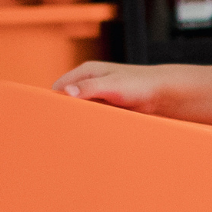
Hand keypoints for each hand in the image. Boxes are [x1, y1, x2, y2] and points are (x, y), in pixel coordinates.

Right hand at [52, 60, 211, 126]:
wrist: (165, 94)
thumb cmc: (141, 84)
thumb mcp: (112, 85)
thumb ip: (88, 89)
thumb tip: (67, 93)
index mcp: (86, 72)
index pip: (59, 88)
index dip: (52, 102)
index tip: (47, 118)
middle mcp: (90, 84)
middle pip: (67, 101)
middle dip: (64, 115)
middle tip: (57, 133)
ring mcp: (99, 98)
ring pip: (80, 113)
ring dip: (78, 123)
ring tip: (72, 138)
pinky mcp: (108, 110)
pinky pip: (93, 120)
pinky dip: (90, 128)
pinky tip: (88, 137)